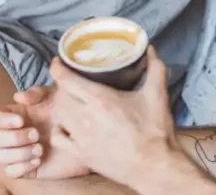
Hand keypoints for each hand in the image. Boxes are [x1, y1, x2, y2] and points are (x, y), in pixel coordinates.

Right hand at [0, 86, 89, 179]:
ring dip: (19, 153)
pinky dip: (22, 167)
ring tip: (40, 149)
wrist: (87, 136)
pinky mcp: (24, 169)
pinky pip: (10, 172)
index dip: (1, 119)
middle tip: (36, 134)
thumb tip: (18, 97)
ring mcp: (16, 152)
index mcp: (14, 115)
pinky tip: (38, 161)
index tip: (20, 121)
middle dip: (13, 138)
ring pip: (0, 156)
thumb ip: (37, 93)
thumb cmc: (69, 111)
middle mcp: (11, 133)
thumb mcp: (56, 96)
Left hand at [48, 48, 178, 189]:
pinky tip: (69, 126)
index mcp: (101, 100)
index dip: (58, 68)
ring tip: (71, 101)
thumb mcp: (157, 95)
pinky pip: (59, 138)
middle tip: (70, 81)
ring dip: (62, 105)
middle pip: (60, 95)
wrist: (155, 166)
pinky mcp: (81, 154)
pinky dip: (60, 130)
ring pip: (59, 115)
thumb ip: (155, 68)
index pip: (66, 79)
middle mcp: (86, 118)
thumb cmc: (155, 131)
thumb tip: (151, 49)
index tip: (59, 62)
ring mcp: (81, 138)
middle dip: (63, 86)